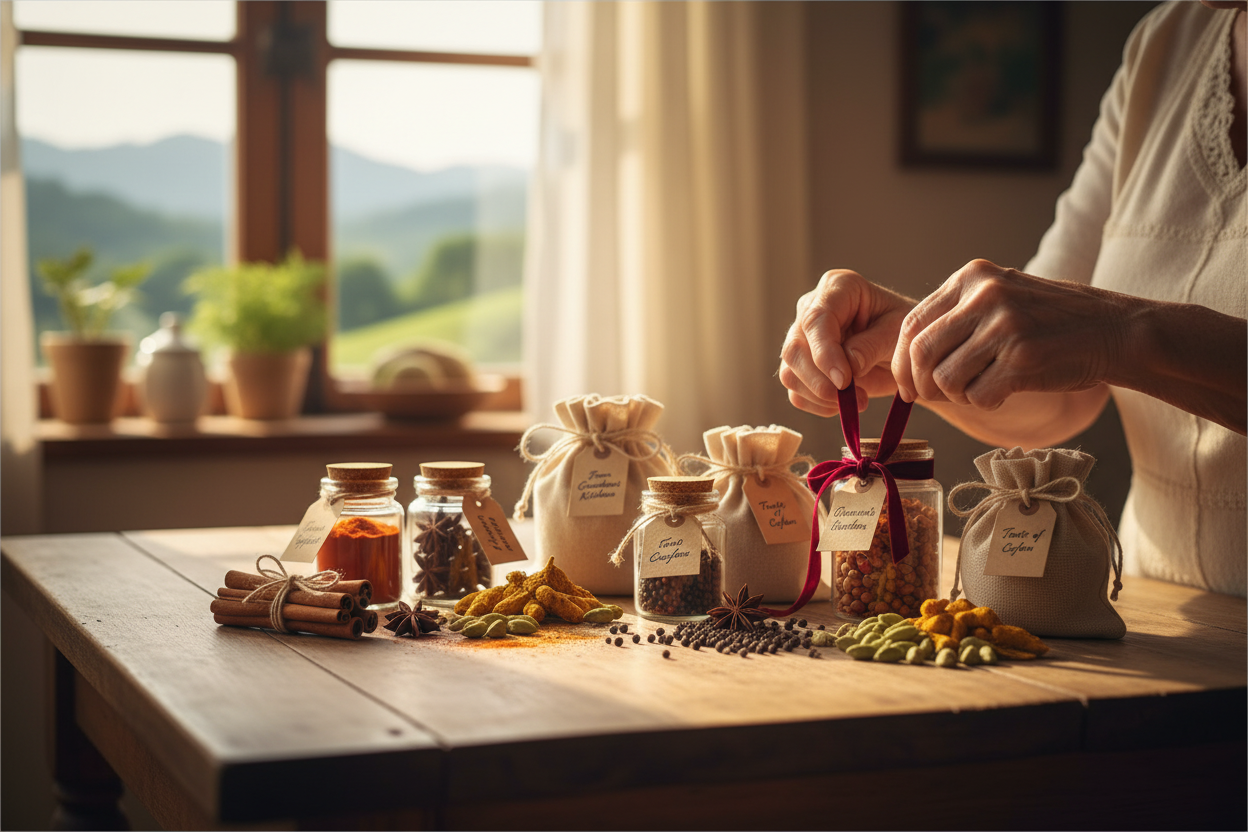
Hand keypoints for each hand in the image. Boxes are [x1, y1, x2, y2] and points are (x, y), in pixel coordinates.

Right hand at [779, 269, 915, 415]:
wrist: (905, 353)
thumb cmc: (904, 332)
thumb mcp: (898, 333)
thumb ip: (871, 346)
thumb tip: (847, 367)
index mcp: (836, 288)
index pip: (815, 320)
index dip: (824, 353)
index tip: (844, 381)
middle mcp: (811, 310)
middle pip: (794, 349)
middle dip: (819, 381)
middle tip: (852, 399)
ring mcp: (802, 339)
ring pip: (790, 374)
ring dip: (821, 397)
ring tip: (859, 400)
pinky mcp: (801, 367)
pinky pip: (796, 393)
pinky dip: (819, 406)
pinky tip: (846, 404)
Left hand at [892, 259, 1120, 408]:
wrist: (1117, 330)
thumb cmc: (1052, 322)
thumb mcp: (1000, 298)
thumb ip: (956, 318)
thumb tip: (905, 360)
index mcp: (972, 277)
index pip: (910, 323)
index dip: (901, 361)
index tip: (908, 385)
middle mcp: (984, 295)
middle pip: (920, 352)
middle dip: (920, 385)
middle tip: (933, 398)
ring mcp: (1004, 325)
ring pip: (945, 379)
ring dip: (957, 396)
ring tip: (981, 389)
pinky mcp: (1023, 358)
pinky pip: (978, 396)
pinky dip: (985, 403)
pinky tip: (1006, 392)